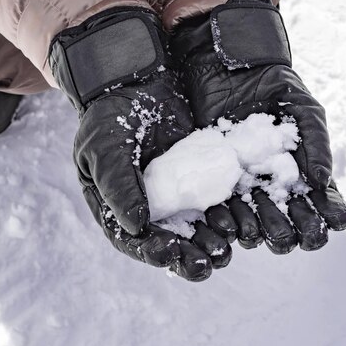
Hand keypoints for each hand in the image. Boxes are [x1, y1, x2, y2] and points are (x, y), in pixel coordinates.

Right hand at [49, 9, 230, 279]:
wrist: (140, 80)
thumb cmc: (111, 113)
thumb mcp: (105, 146)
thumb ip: (118, 184)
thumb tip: (135, 227)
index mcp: (115, 204)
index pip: (130, 237)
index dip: (150, 250)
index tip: (169, 255)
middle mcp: (146, 205)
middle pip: (166, 241)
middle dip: (186, 256)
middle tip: (205, 265)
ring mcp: (174, 193)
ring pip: (193, 227)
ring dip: (209, 242)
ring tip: (225, 252)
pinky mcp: (200, 177)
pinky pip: (213, 201)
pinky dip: (226, 215)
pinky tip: (240, 223)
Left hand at [171, 0, 345, 253]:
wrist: (228, 67)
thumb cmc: (273, 85)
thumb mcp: (302, 110)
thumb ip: (315, 143)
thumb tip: (323, 182)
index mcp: (301, 168)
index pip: (319, 200)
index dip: (327, 215)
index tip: (333, 223)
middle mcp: (273, 181)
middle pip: (287, 217)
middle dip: (291, 229)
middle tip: (292, 235)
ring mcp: (244, 181)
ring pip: (255, 215)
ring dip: (258, 229)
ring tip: (258, 233)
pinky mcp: (216, 177)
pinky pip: (223, 203)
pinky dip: (226, 216)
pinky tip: (229, 223)